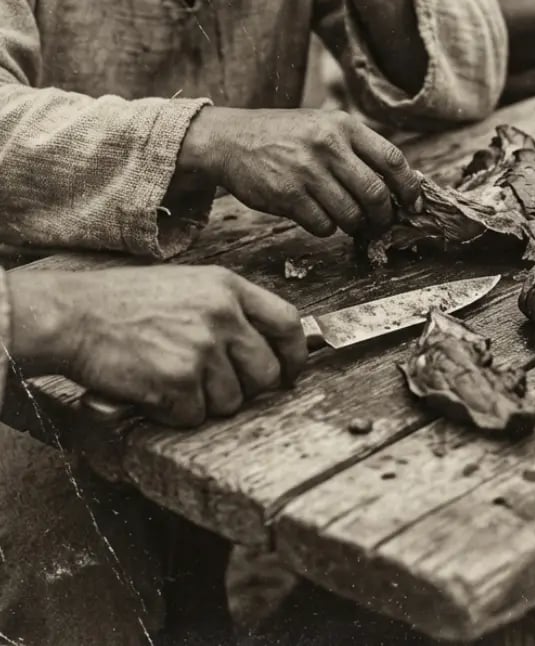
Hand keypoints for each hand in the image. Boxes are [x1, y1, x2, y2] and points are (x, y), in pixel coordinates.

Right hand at [8, 267, 306, 426]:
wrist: (71, 316)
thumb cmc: (124, 303)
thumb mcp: (189, 286)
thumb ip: (229, 310)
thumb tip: (264, 346)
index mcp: (229, 287)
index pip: (288, 323)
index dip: (294, 355)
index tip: (288, 373)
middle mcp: (222, 315)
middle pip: (266, 373)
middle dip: (246, 389)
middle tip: (215, 387)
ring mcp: (201, 348)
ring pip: (231, 401)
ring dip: (204, 402)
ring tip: (171, 379)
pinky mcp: (177, 380)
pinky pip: (194, 416)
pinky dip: (173, 414)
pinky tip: (152, 391)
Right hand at [180, 108, 419, 237]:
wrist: (230, 139)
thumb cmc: (285, 136)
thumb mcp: (324, 126)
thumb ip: (358, 148)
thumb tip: (399, 184)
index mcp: (343, 125)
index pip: (393, 159)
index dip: (410, 187)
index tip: (413, 204)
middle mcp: (328, 145)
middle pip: (376, 193)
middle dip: (384, 216)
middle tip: (381, 222)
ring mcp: (307, 170)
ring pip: (351, 214)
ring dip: (354, 225)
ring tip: (348, 220)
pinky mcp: (287, 194)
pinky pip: (323, 225)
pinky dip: (326, 228)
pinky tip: (317, 216)